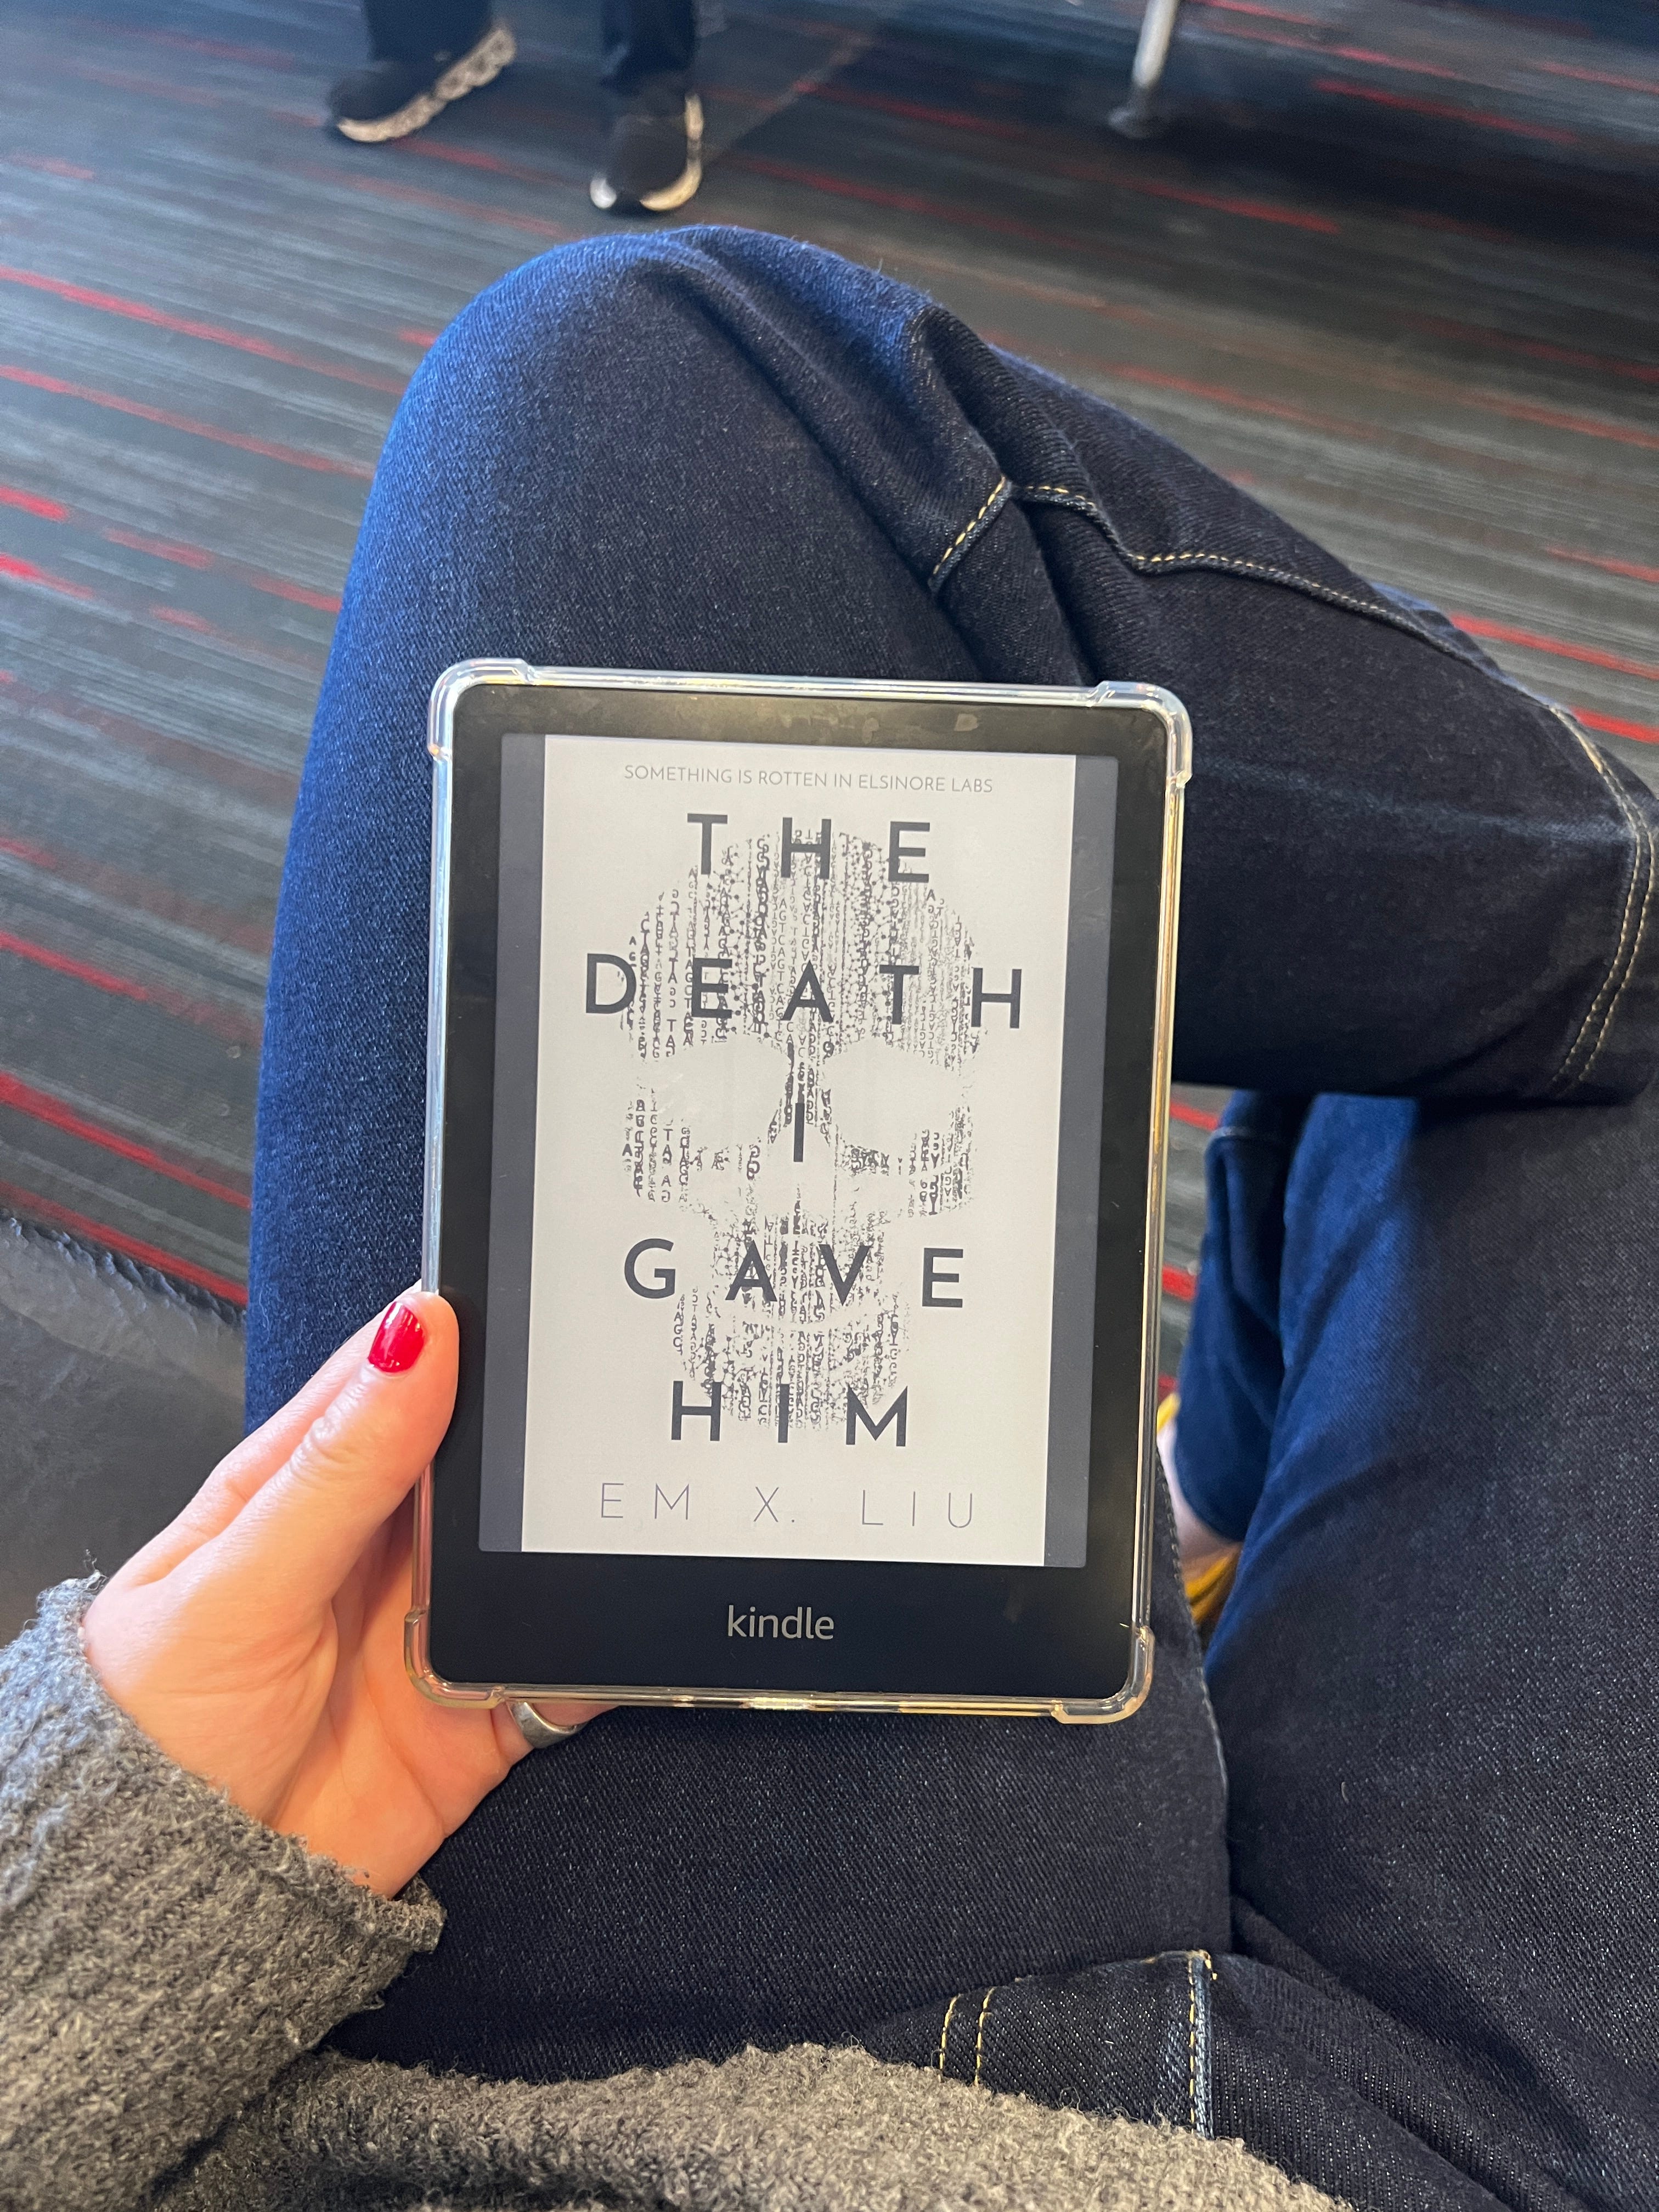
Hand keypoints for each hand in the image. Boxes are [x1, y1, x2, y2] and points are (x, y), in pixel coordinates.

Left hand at [82, 1292, 605, 1895]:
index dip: (466, 1329)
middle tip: (609, 1397)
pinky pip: (566, 1660)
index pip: (398, 1375)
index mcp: (305, 1484)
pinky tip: (629, 1617)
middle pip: (486, 1458)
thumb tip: (415, 1335)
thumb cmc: (156, 1730)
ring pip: (536, 1550)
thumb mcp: (237, 1584)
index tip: (538, 1294)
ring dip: (579, 1532)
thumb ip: (336, 1468)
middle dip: (544, 1429)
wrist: (180, 1913)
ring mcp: (440, 1624)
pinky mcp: (485, 1709)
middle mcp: (382, 1545)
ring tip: (628, 1504)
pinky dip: (604, 1643)